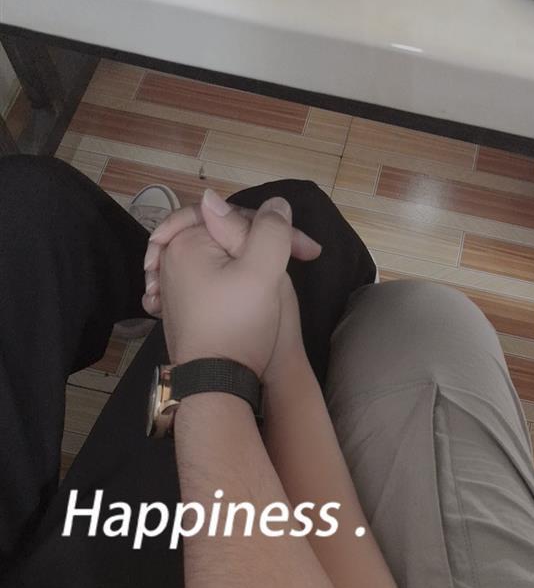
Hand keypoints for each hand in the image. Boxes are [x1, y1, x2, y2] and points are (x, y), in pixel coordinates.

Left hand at [145, 190, 319, 377]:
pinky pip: (208, 274)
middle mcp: (172, 257)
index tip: (309, 252)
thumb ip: (271, 230)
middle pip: (227, 233)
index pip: (239, 217)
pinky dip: (230, 273)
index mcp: (187, 241)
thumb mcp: (263, 272)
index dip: (278, 230)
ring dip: (249, 257)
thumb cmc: (238, 327)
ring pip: (219, 254)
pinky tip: (247, 283)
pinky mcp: (180, 305)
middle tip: (299, 258)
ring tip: (277, 272)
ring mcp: (172, 282)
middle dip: (263, 242)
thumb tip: (273, 203)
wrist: (215, 384)